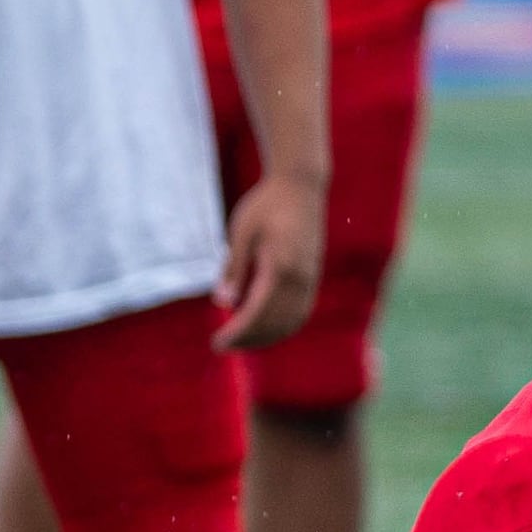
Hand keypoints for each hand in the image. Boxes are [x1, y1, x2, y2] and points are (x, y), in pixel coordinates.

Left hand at [211, 171, 325, 352]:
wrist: (301, 185)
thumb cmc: (265, 204)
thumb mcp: (241, 232)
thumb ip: (234, 269)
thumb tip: (223, 303)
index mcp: (280, 267)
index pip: (257, 313)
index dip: (237, 332)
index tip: (217, 342)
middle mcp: (300, 277)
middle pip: (274, 323)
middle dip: (248, 339)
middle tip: (222, 345)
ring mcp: (311, 278)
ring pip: (291, 321)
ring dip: (267, 336)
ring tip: (241, 340)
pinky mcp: (313, 275)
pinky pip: (301, 311)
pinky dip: (283, 326)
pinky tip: (264, 328)